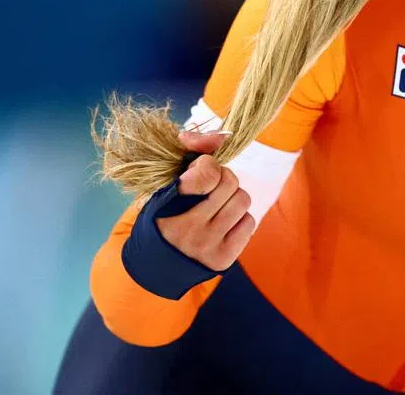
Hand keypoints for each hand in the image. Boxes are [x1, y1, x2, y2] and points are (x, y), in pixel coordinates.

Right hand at [155, 130, 254, 271]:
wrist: (155, 267)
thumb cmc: (164, 215)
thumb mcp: (166, 184)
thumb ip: (192, 153)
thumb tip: (221, 136)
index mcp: (167, 205)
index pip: (208, 173)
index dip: (210, 166)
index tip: (200, 171)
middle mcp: (187, 228)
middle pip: (231, 183)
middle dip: (224, 180)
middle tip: (212, 188)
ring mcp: (206, 245)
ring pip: (243, 201)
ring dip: (234, 199)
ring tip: (217, 206)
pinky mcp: (222, 259)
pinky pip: (249, 223)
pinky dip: (240, 219)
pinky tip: (223, 225)